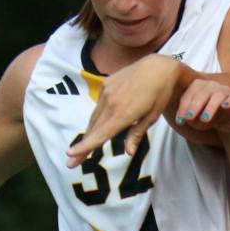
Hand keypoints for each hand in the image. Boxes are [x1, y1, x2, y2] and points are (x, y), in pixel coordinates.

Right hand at [66, 54, 182, 165]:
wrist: (158, 67)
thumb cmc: (159, 95)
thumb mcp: (152, 117)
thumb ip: (137, 134)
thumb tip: (128, 153)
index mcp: (124, 113)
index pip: (101, 134)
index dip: (86, 146)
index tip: (71, 155)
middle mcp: (112, 102)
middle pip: (93, 129)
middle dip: (83, 147)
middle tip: (72, 163)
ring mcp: (106, 91)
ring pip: (94, 118)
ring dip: (89, 134)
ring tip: (82, 150)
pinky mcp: (105, 84)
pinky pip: (98, 106)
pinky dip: (97, 118)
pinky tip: (98, 126)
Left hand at [174, 79, 229, 137]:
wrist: (228, 120)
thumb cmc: (208, 116)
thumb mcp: (196, 119)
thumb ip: (190, 118)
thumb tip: (187, 119)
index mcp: (198, 86)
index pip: (189, 95)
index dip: (183, 108)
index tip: (180, 121)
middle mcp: (211, 85)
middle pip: (202, 93)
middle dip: (194, 106)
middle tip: (189, 118)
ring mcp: (224, 91)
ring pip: (217, 95)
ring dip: (210, 107)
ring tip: (205, 119)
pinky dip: (229, 101)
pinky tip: (225, 106)